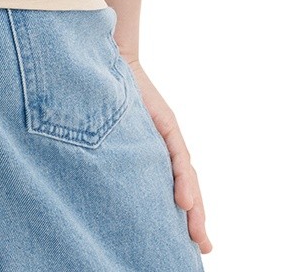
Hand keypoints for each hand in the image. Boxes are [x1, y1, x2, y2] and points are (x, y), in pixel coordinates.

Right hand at [119, 55, 212, 253]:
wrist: (111, 59)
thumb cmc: (105, 96)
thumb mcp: (115, 134)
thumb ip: (120, 157)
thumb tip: (102, 190)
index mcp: (154, 150)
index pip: (175, 187)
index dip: (185, 215)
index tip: (197, 244)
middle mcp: (165, 144)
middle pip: (186, 187)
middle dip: (194, 218)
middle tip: (203, 246)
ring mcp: (167, 132)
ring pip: (186, 176)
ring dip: (193, 207)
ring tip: (198, 235)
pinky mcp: (165, 121)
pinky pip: (176, 154)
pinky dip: (181, 179)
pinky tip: (184, 200)